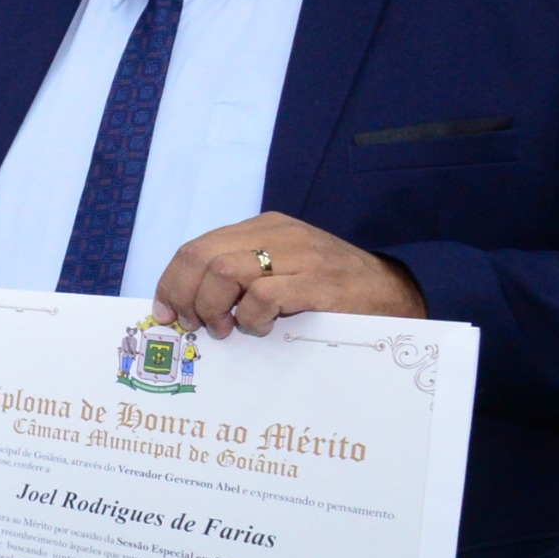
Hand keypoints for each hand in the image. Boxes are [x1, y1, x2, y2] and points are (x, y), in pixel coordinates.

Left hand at [154, 213, 426, 340]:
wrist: (392, 293)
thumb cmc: (329, 290)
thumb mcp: (279, 271)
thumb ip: (238, 278)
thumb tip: (185, 306)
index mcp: (261, 228)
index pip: (196, 247)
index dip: (171, 282)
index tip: (166, 313)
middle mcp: (276, 233)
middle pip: (202, 257)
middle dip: (186, 296)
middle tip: (196, 326)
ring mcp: (298, 255)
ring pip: (225, 272)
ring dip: (215, 308)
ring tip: (229, 329)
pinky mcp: (317, 281)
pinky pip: (263, 294)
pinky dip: (251, 317)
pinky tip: (264, 328)